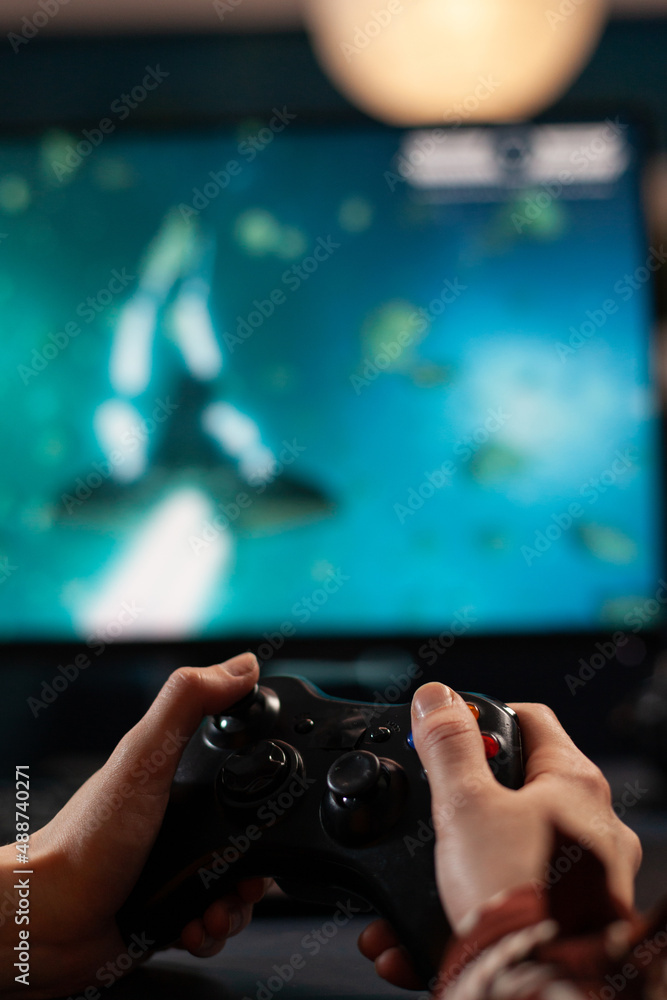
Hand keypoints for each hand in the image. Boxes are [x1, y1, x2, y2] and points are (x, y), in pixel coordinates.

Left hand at [0, 653, 268, 998]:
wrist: (48, 924)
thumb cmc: (86, 839)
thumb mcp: (144, 757)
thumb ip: (188, 702)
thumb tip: (242, 665)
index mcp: (176, 776)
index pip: (244, 773)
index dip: (267, 792)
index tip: (273, 813)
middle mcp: (180, 821)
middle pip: (251, 838)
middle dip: (257, 866)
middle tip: (243, 877)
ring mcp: (176, 867)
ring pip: (240, 886)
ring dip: (238, 905)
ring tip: (216, 910)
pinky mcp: (171, 911)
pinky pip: (215, 924)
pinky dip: (213, 931)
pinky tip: (195, 927)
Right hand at [359, 683, 642, 988]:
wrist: (537, 990)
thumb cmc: (518, 895)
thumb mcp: (465, 806)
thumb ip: (449, 746)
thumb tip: (437, 696)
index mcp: (574, 784)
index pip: (529, 719)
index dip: (483, 717)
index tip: (448, 730)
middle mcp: (590, 828)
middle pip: (514, 789)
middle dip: (457, 804)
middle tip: (426, 814)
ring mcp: (582, 879)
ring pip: (504, 853)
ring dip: (450, 865)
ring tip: (410, 888)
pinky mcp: (563, 924)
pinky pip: (507, 901)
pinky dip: (461, 910)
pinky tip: (415, 933)